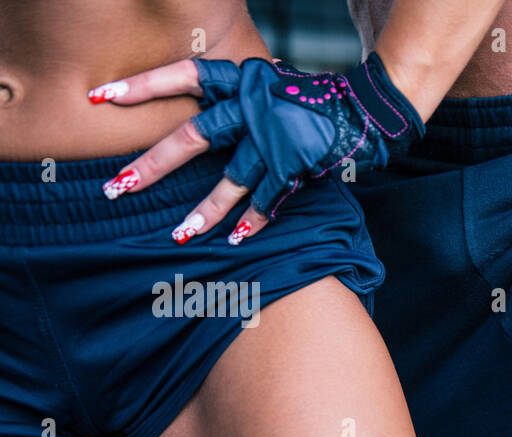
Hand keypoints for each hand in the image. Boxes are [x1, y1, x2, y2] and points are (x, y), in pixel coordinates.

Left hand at [90, 53, 423, 244]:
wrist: (365, 110)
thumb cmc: (310, 101)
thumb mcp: (269, 85)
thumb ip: (237, 98)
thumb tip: (202, 114)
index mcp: (242, 80)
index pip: (186, 77)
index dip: (144, 87)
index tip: (102, 98)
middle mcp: (253, 105)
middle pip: (194, 136)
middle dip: (154, 165)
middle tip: (118, 187)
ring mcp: (275, 136)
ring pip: (231, 177)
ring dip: (206, 210)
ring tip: (179, 235)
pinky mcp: (296, 163)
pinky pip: (268, 197)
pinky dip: (254, 220)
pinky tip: (235, 240)